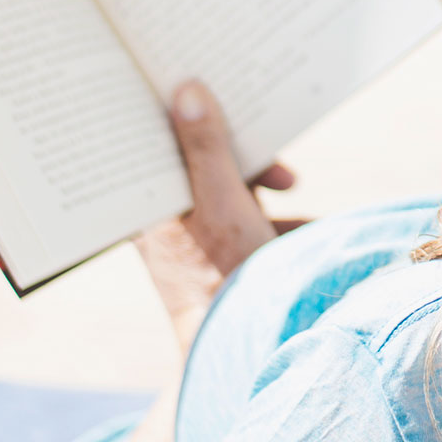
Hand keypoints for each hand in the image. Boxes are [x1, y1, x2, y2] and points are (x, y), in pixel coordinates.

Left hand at [134, 80, 294, 348]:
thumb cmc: (225, 283)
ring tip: (289, 181)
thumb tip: (187, 89)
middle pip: (194, 158)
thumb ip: (207, 149)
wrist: (248, 354)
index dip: (178, 113)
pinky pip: (245, 209)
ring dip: (257, 174)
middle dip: (236, 146)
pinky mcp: (223, 250)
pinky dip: (270, 204)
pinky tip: (295, 203)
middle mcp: (163, 220)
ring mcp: (193, 236)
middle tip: (265, 146)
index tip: (203, 87)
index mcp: (146, 207)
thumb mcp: (222, 207)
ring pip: (222, 181)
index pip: (152, 141)